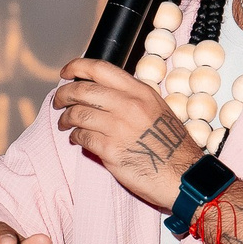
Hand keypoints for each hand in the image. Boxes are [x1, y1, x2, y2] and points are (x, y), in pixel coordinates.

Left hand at [53, 57, 199, 209]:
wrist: (183, 176)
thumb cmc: (172, 146)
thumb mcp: (157, 109)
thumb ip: (131, 99)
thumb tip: (99, 94)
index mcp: (140, 92)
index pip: (100, 69)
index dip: (77, 67)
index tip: (66, 72)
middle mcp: (129, 105)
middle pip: (82, 90)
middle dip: (63, 94)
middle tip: (58, 101)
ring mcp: (119, 128)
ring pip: (78, 114)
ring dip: (66, 118)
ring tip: (65, 123)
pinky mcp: (111, 151)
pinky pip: (82, 138)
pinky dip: (75, 137)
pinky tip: (77, 139)